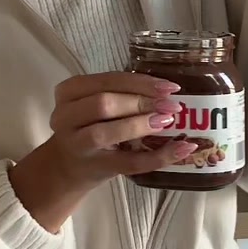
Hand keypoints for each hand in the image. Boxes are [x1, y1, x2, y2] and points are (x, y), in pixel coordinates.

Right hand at [9, 72, 197, 231]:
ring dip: (140, 125)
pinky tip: (182, 149)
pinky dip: (158, 156)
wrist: (66, 167)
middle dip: (141, 102)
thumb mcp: (93, 103)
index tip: (169, 87)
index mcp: (69, 92)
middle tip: (172, 105)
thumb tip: (166, 90)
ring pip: (107, 132)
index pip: (107, 81)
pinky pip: (128, 163)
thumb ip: (120, 93)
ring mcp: (77, 145)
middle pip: (104, 103)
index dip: (140, 82)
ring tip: (167, 121)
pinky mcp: (94, 168)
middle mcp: (65, 116)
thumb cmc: (87, 126)